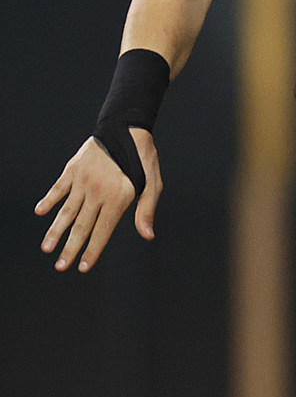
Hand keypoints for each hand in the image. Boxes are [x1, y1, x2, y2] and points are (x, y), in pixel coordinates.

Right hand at [35, 130, 160, 272]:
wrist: (127, 129)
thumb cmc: (144, 160)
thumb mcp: (153, 185)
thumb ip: (146, 211)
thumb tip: (148, 235)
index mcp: (118, 198)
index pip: (103, 231)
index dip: (93, 250)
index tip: (83, 267)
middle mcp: (98, 192)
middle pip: (81, 226)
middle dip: (71, 249)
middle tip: (61, 267)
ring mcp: (83, 181)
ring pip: (66, 211)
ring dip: (55, 231)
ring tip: (47, 248)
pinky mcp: (73, 170)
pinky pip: (58, 188)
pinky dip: (49, 200)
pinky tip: (40, 213)